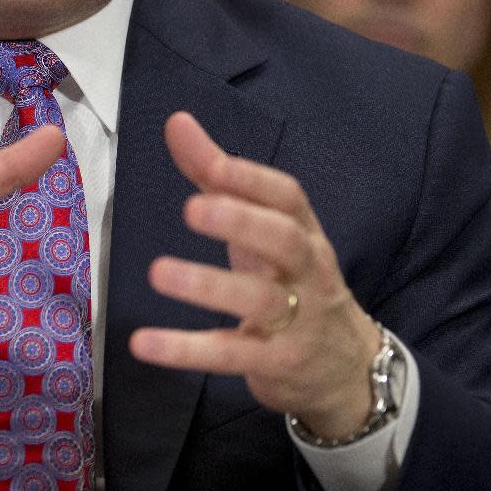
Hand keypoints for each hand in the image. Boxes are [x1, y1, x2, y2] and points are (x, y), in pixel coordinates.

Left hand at [129, 111, 380, 439]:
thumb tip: (177, 121)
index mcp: (304, 231)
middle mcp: (308, 271)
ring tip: (159, 272)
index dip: (251, 179)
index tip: (212, 164)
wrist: (345, 368)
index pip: (287, 198)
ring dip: (208, 285)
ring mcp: (298, 320)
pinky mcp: (277, 364)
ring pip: (259, 300)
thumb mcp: (259, 228)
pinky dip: (188, 350)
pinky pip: (232, 355)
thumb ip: (217, 175)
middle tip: (192, 208)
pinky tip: (145, 342)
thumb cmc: (290, 281)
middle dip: (242, 222)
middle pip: (285, 241)